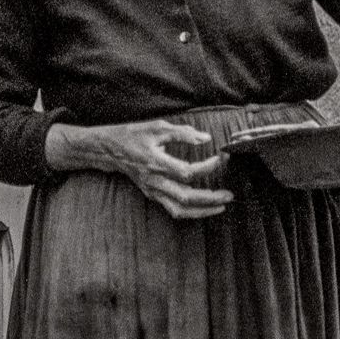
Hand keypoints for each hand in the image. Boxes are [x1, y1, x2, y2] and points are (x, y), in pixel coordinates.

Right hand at [45, 118, 233, 218]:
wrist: (110, 150)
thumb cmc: (134, 135)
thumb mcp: (157, 127)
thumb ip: (182, 133)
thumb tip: (205, 138)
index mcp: (155, 162)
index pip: (187, 172)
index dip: (207, 168)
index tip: (221, 158)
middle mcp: (154, 181)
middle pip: (186, 197)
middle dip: (210, 198)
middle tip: (229, 194)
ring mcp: (153, 191)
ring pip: (180, 209)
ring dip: (203, 210)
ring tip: (221, 206)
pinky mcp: (153, 195)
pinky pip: (173, 209)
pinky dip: (191, 212)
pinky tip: (205, 208)